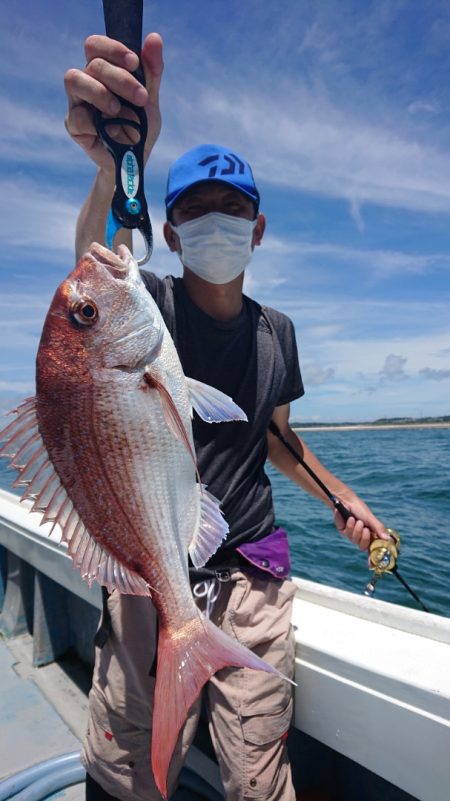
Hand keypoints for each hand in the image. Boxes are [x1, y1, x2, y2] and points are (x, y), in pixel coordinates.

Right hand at [64, 33, 162, 172]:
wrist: (135, 161)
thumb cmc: (140, 127)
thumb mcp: (150, 99)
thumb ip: (152, 71)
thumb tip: (154, 38)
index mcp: (103, 71)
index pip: (96, 46)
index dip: (112, 49)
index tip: (134, 63)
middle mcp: (87, 82)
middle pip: (92, 64)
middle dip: (120, 79)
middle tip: (141, 98)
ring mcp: (77, 103)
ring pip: (74, 80)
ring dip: (100, 92)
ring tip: (118, 110)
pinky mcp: (73, 125)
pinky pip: (77, 115)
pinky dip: (96, 122)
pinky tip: (109, 132)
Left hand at [333, 495, 389, 551]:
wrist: (346, 500)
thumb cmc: (360, 509)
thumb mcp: (370, 518)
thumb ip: (378, 528)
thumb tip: (389, 540)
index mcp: (370, 534)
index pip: (372, 549)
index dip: (372, 556)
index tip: (372, 562)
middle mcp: (360, 536)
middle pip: (362, 546)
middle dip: (364, 538)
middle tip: (365, 529)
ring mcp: (351, 534)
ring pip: (353, 540)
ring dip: (355, 529)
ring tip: (355, 519)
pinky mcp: (342, 530)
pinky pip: (345, 532)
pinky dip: (348, 524)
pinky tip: (348, 517)